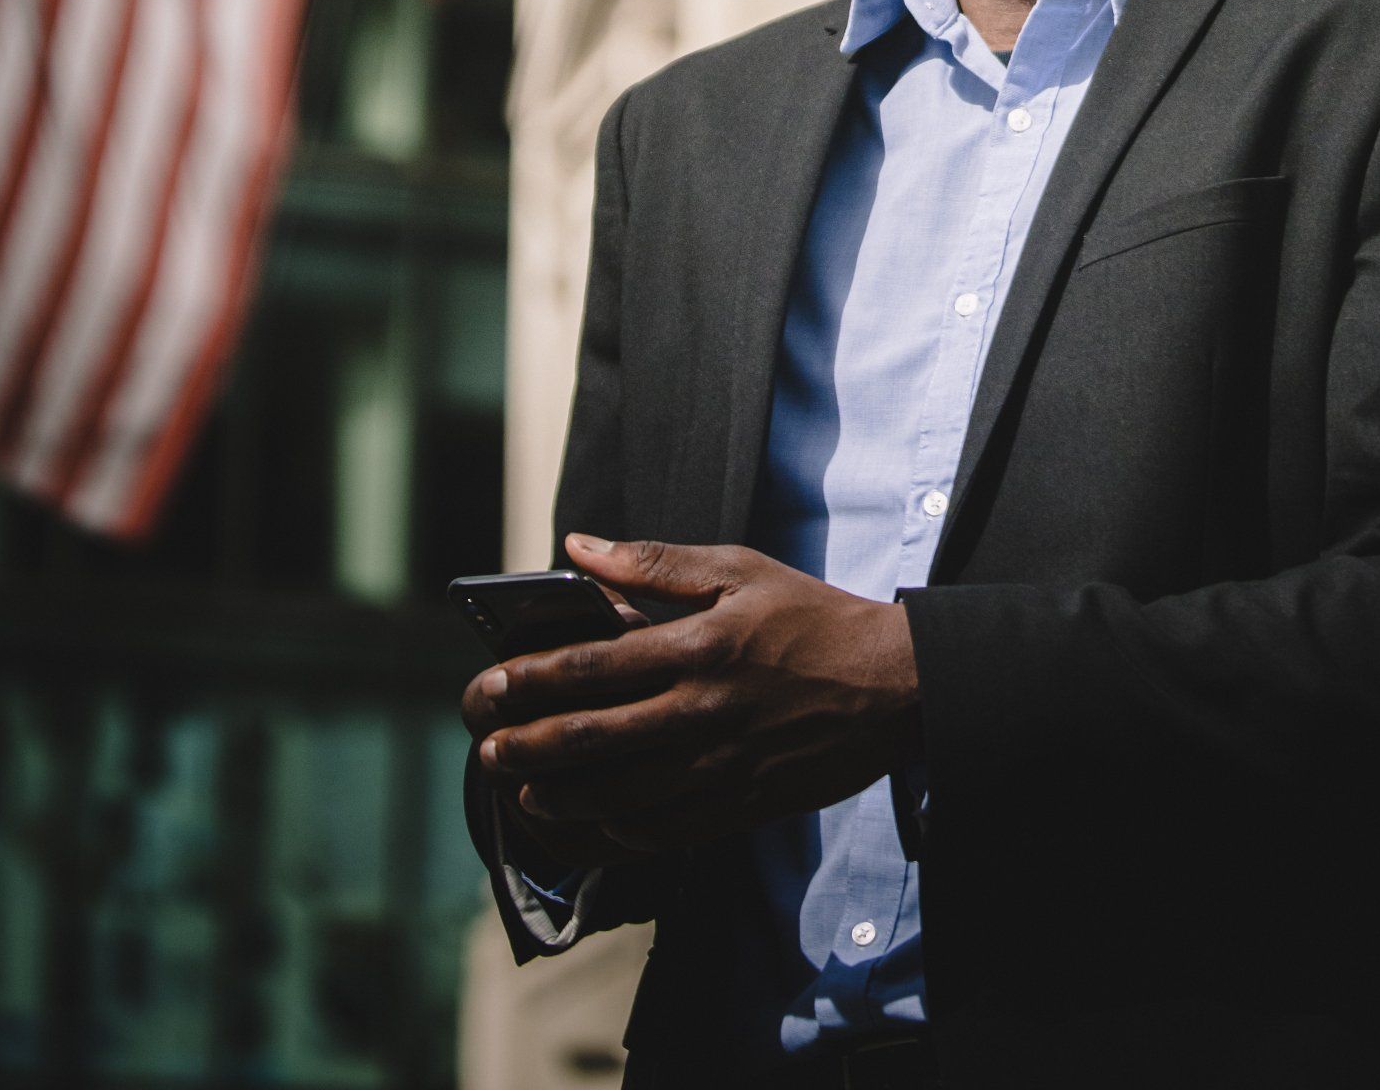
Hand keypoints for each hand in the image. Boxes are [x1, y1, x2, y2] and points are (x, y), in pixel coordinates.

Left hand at [460, 533, 921, 856]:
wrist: (891, 686)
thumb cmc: (810, 617)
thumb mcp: (739, 569)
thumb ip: (654, 562)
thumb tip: (577, 548)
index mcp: (698, 645)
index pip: (594, 666)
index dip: (533, 680)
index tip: (492, 685)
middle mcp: (703, 710)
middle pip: (596, 736)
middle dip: (531, 746)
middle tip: (488, 751)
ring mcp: (723, 765)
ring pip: (623, 793)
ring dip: (565, 796)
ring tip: (525, 791)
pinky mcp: (743, 804)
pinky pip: (668, 830)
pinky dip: (623, 831)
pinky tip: (596, 822)